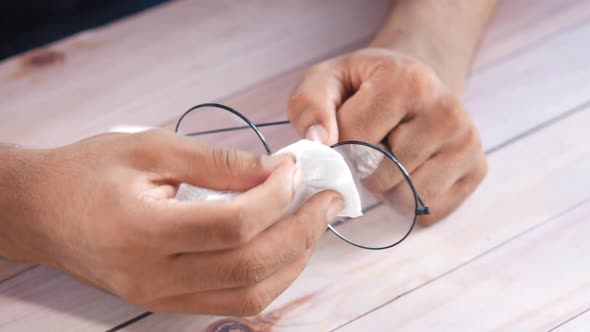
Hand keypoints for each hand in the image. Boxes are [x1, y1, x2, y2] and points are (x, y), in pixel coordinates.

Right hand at [0, 130, 343, 315]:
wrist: (41, 212)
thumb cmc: (89, 172)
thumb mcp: (150, 148)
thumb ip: (216, 161)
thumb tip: (273, 171)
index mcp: (143, 230)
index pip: (233, 225)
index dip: (277, 196)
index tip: (295, 168)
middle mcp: (153, 276)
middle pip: (251, 266)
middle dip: (302, 231)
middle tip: (327, 199)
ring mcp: (160, 297)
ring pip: (250, 295)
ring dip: (293, 259)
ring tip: (312, 223)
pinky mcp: (165, 302)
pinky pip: (233, 302)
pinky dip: (269, 277)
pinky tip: (283, 247)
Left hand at [288, 48, 486, 223]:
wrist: (413, 82)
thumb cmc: (363, 85)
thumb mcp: (326, 80)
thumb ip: (309, 106)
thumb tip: (320, 143)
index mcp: (409, 82)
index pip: (355, 139)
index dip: (339, 140)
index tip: (346, 122)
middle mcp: (448, 111)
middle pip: (381, 174)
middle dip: (363, 166)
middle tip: (370, 141)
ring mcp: (468, 142)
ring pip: (407, 198)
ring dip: (386, 187)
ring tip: (389, 155)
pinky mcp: (477, 169)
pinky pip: (429, 211)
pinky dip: (409, 201)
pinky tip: (409, 170)